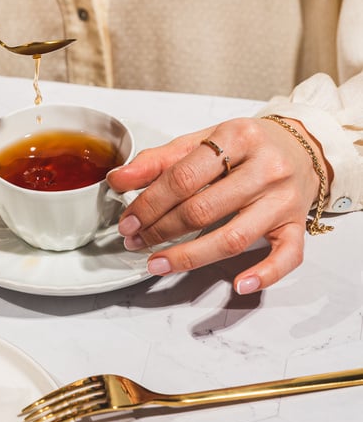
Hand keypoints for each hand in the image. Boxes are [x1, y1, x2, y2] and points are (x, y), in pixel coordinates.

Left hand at [107, 117, 326, 293]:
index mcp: (238, 137)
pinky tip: (238, 284)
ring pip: (234, 238)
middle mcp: (265, 168)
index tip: (128, 220)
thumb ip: (160, 160)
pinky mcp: (298, 225)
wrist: (301, 146)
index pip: (183, 177)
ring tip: (157, 263)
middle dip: (160, 230)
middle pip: (203, 209)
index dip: (149, 203)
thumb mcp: (203, 140)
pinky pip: (286, 256)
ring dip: (191, 257)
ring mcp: (284, 199)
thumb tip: (119, 179)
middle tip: (136, 240)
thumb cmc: (246, 146)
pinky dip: (264, 274)